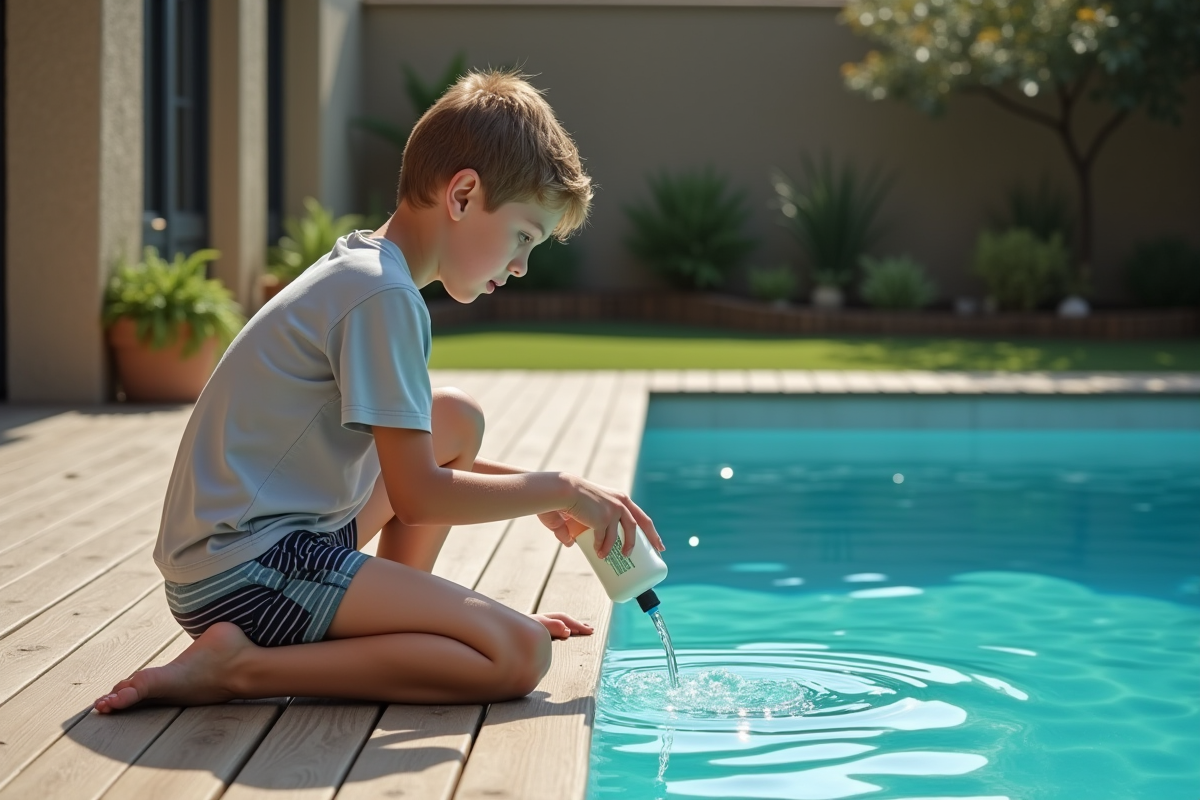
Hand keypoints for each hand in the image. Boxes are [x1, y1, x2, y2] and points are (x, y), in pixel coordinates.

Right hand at [549, 475, 663, 558]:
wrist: (562, 491)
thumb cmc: (568, 499)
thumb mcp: (580, 512)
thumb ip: (573, 527)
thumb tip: (570, 542)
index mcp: (620, 499)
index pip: (640, 515)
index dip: (650, 530)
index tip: (657, 543)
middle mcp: (620, 503)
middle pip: (641, 524)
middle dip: (652, 539)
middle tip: (657, 552)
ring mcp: (613, 510)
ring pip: (625, 534)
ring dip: (625, 547)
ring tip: (621, 557)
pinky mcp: (603, 519)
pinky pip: (605, 539)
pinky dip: (602, 548)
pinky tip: (599, 553)